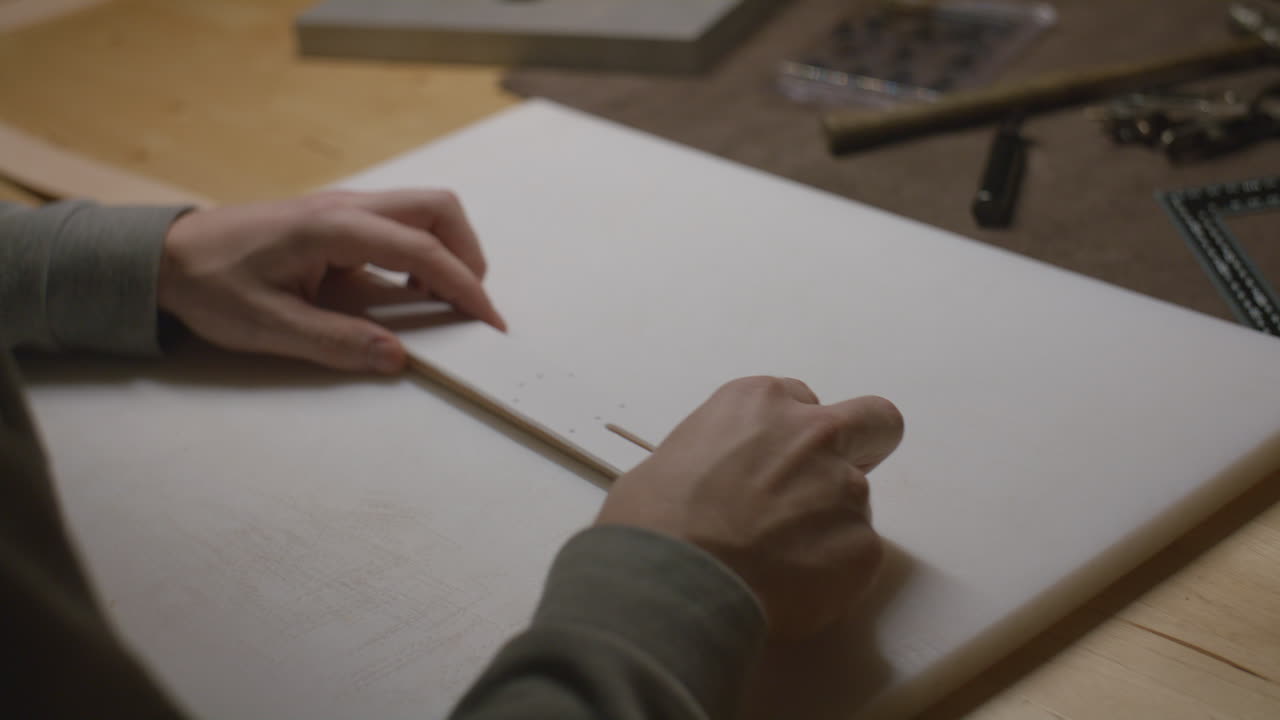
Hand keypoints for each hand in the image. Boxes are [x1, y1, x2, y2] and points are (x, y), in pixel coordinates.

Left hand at [157, 190, 504, 373]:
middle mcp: (346, 206)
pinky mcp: (338, 217)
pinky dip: (421, 250)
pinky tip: (404, 288)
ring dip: (446, 250)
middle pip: (438, 208)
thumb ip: (337, 341)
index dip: (464, 285)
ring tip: (440, 300)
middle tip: (468, 305)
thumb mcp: (270, 326)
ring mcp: (343, 206)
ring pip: (423, 210)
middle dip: (467, 255)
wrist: (166, 255)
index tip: (490, 320)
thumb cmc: (211, 287)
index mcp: (333, 228)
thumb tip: (397, 357)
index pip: (422, 248)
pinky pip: (400, 222)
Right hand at [597, 377, 902, 637]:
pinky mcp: (863, 545)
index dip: (792, 438)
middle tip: (825, 490)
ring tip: (775, 564)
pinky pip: (857, 555)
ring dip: (827, 527)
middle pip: (875, 422)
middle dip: (864, 446)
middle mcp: (812, 434)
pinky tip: (786, 588)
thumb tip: (725, 487)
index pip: (804, 402)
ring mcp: (845, 488)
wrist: (671, 583)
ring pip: (855, 503)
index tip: (774, 468)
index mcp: (760, 401)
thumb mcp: (674, 457)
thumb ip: (724, 455)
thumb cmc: (654, 522)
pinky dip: (830, 573)